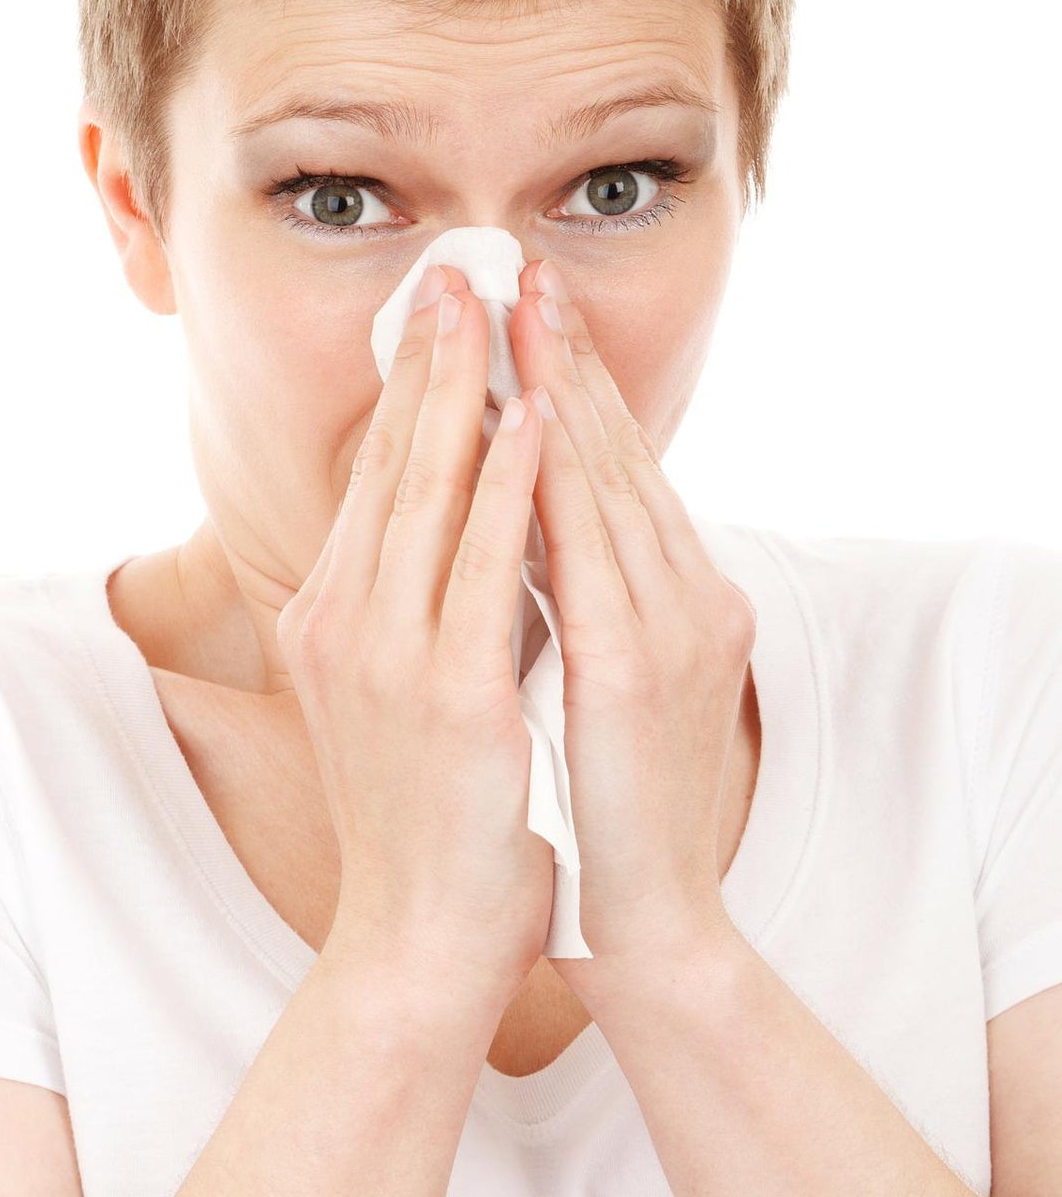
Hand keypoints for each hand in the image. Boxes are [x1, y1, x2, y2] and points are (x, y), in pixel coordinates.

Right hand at [276, 264, 555, 1014]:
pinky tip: (533, 417)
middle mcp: (344, 620)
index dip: (409, 388)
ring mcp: (388, 654)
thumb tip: (466, 522)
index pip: (376, 476)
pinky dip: (508, 482)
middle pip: (392, 463)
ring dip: (467, 390)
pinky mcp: (447, 692)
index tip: (436, 314)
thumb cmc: (426, 816)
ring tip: (493, 310)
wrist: (419, 937)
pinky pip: (483, 563)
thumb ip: (420, 604)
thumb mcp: (404, 691)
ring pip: (431, 491)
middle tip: (454, 273)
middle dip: (428, 360)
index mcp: (334, 616)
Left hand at [507, 258, 754, 1000]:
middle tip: (520, 274)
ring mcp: (668, 628)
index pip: (615, 471)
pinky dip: (562, 476)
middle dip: (566, 359)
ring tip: (523, 311)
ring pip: (609, 481)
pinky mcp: (635, 669)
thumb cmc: (601, 805)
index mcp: (674, 599)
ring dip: (563, 388)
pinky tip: (535, 417)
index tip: (528, 315)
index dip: (574, 387)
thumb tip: (508, 521)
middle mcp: (688, 597)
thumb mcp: (592, 680)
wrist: (640, 922)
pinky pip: (591, 550)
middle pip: (617, 454)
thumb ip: (567, 597)